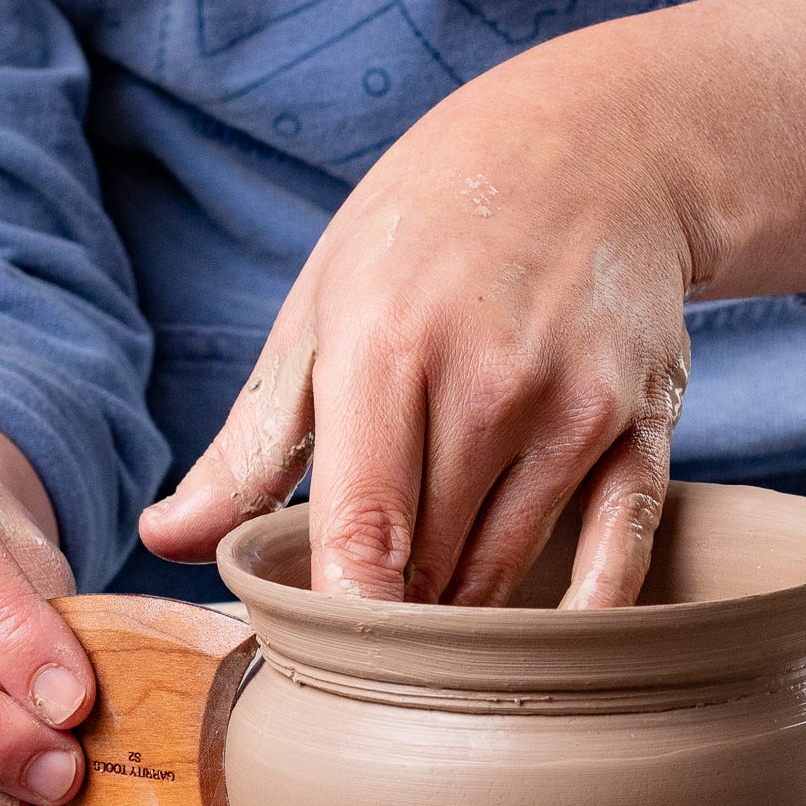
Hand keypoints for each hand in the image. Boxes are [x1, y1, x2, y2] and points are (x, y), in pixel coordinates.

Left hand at [142, 54, 691, 608]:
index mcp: (385, 350)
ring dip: (459, 607)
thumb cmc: (423, 237)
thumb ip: (245, 446)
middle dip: (390, 608)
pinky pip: (617, 549)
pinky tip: (542, 640)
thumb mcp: (318, 314)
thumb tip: (164, 540)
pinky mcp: (641, 422)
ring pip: (504, 569)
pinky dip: (581, 608)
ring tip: (428, 600)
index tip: (316, 662)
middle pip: (428, 566)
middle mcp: (489, 382)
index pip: (361, 531)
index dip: (342, 616)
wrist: (596, 143)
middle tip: (363, 614)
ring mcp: (576, 404)